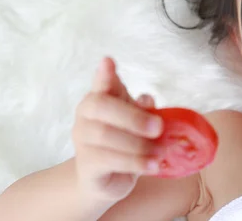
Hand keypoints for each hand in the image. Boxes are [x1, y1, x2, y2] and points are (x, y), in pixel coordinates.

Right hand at [72, 57, 162, 203]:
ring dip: (137, 144)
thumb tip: (147, 98)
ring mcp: (82, 140)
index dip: (104, 74)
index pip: (100, 83)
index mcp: (99, 99)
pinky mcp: (86, 165)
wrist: (107, 179)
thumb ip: (142, 108)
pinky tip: (152, 165)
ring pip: (105, 135)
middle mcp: (85, 116)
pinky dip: (134, 162)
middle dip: (133, 116)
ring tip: (160, 152)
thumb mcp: (137, 122)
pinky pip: (108, 160)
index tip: (108, 61)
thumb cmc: (124, 142)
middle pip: (101, 106)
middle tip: (159, 127)